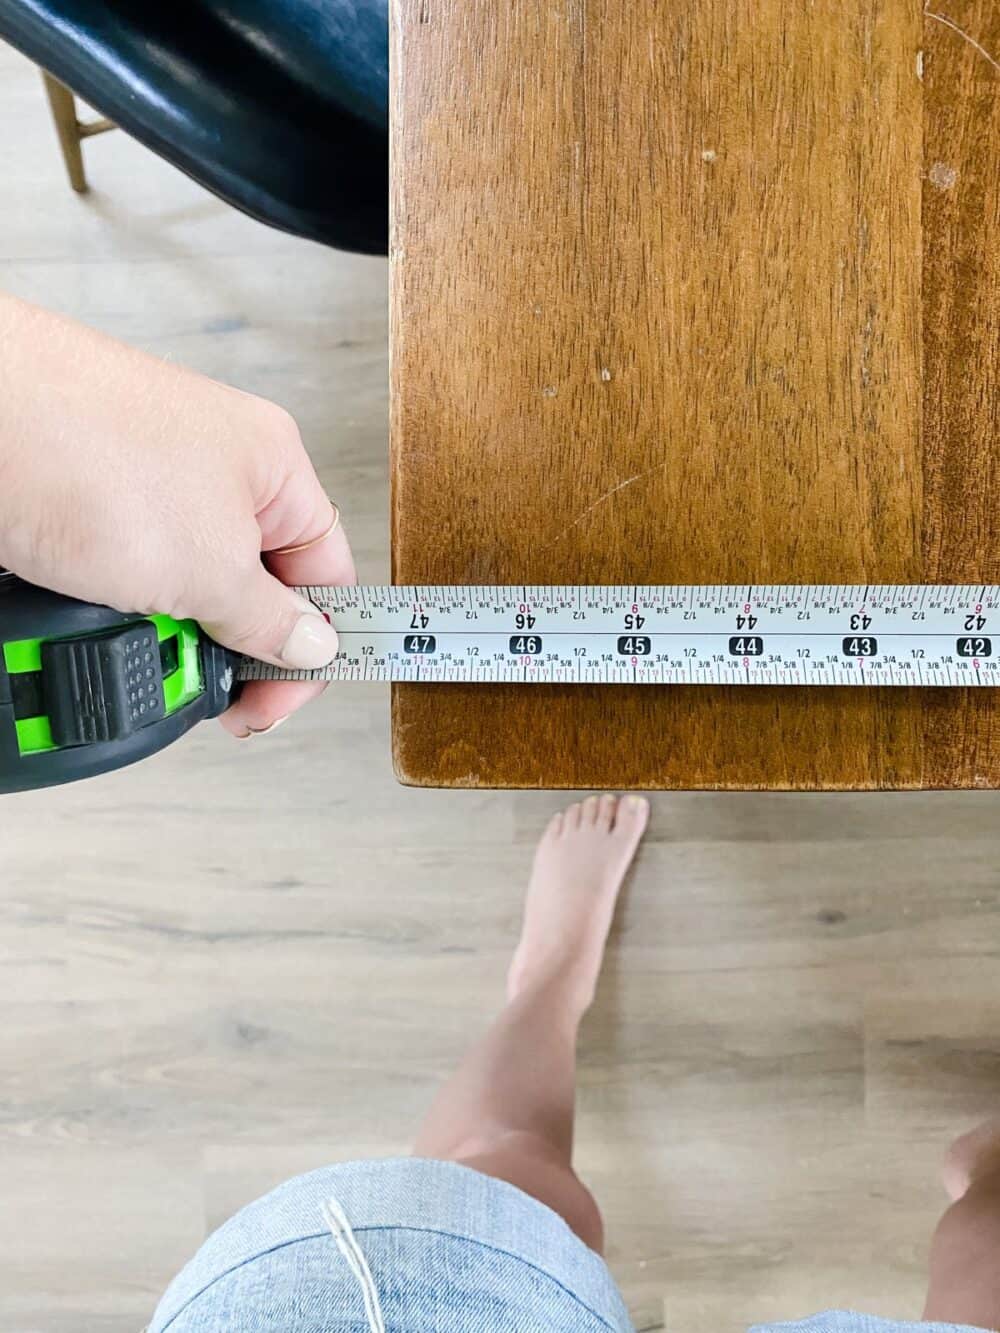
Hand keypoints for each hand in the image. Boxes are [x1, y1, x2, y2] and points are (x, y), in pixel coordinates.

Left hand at [0, 294, 354, 735]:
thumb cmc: (79, 448)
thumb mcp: (206, 565)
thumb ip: (267, 617)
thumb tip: (309, 649)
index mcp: (272, 465)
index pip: (326, 572)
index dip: (313, 644)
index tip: (278, 696)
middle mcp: (215, 470)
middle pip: (253, 585)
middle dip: (228, 644)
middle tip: (202, 684)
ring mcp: (148, 486)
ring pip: (183, 588)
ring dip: (164, 629)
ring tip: (133, 633)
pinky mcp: (88, 503)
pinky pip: (124, 576)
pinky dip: (113, 607)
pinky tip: (94, 613)